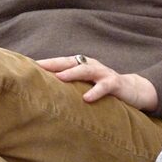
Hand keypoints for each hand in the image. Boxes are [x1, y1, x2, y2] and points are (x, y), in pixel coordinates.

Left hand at [35, 55, 157, 110]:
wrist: (134, 90)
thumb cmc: (103, 88)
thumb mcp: (85, 86)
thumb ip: (70, 87)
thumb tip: (45, 93)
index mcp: (82, 65)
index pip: (61, 62)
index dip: (46, 63)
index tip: (28, 66)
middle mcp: (91, 66)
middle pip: (69, 62)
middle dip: (53, 64)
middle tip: (38, 67)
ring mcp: (103, 73)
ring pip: (86, 70)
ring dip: (72, 74)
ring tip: (59, 78)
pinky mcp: (115, 84)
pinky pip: (104, 87)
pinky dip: (96, 92)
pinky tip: (87, 98)